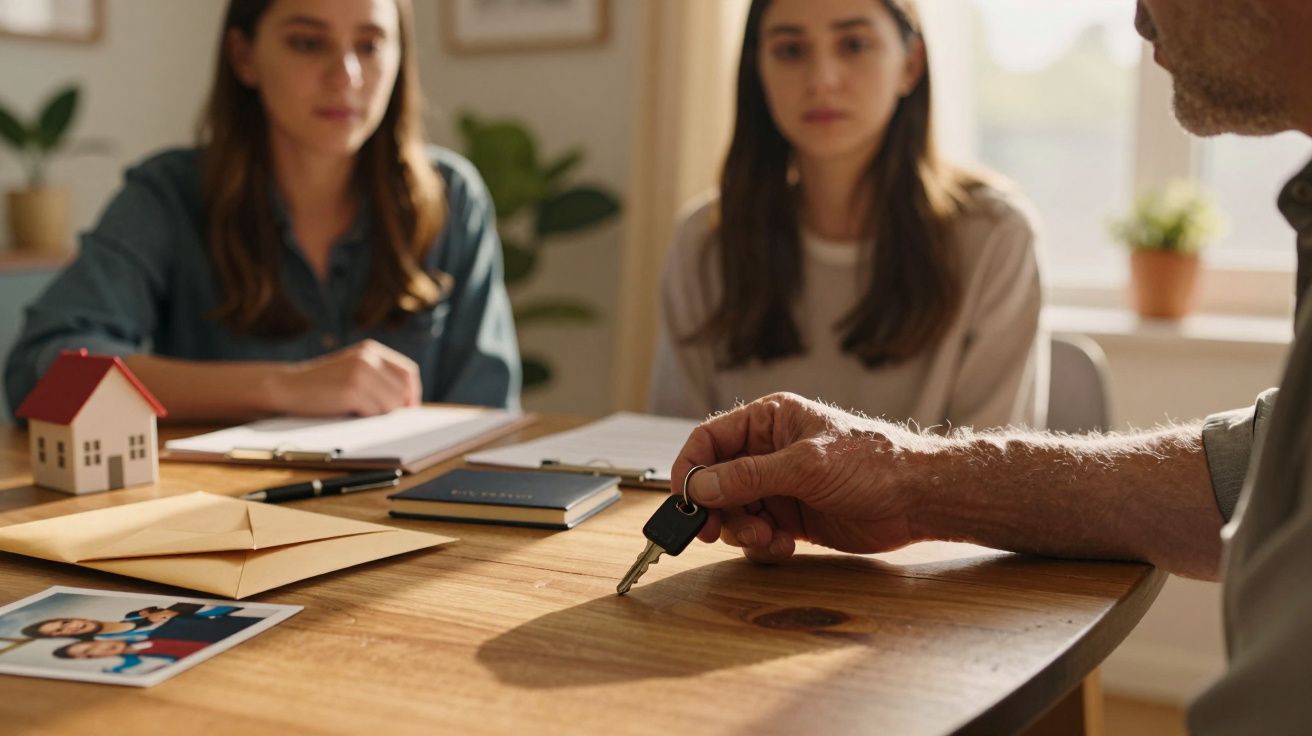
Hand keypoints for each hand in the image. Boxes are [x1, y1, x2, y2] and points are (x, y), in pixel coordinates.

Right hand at [275, 340, 421, 415]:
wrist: (285, 387)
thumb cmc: (321, 385)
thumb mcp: (351, 370)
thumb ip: (376, 377)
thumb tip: (408, 403)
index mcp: (371, 349)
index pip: (407, 372)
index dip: (411, 393)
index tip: (409, 409)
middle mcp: (368, 357)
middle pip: (402, 390)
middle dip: (395, 408)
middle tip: (382, 418)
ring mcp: (361, 372)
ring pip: (392, 404)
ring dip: (379, 415)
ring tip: (359, 414)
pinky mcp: (353, 390)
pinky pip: (376, 412)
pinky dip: (367, 419)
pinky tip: (351, 415)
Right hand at [672, 393, 932, 562]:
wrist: (918, 500)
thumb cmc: (874, 463)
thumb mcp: (806, 465)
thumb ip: (750, 476)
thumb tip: (700, 486)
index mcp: (769, 421)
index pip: (710, 440)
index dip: (690, 469)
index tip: (682, 500)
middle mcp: (769, 452)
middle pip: (716, 481)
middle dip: (715, 508)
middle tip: (714, 532)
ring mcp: (780, 486)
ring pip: (734, 512)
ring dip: (742, 531)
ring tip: (768, 538)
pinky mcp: (792, 517)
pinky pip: (758, 533)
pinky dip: (763, 544)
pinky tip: (786, 545)